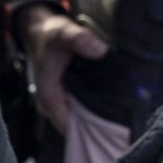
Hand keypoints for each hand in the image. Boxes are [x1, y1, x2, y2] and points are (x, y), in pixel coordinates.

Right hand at [17, 5, 106, 134]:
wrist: (42, 32)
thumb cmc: (52, 35)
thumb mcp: (65, 33)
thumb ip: (80, 39)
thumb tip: (100, 50)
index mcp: (48, 93)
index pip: (66, 123)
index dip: (86, 130)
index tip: (110, 131)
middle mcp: (49, 103)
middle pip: (72, 126)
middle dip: (93, 128)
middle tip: (120, 128)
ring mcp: (56, 103)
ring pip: (75, 120)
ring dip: (93, 120)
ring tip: (118, 119)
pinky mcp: (62, 99)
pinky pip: (76, 112)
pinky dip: (90, 111)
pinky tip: (109, 108)